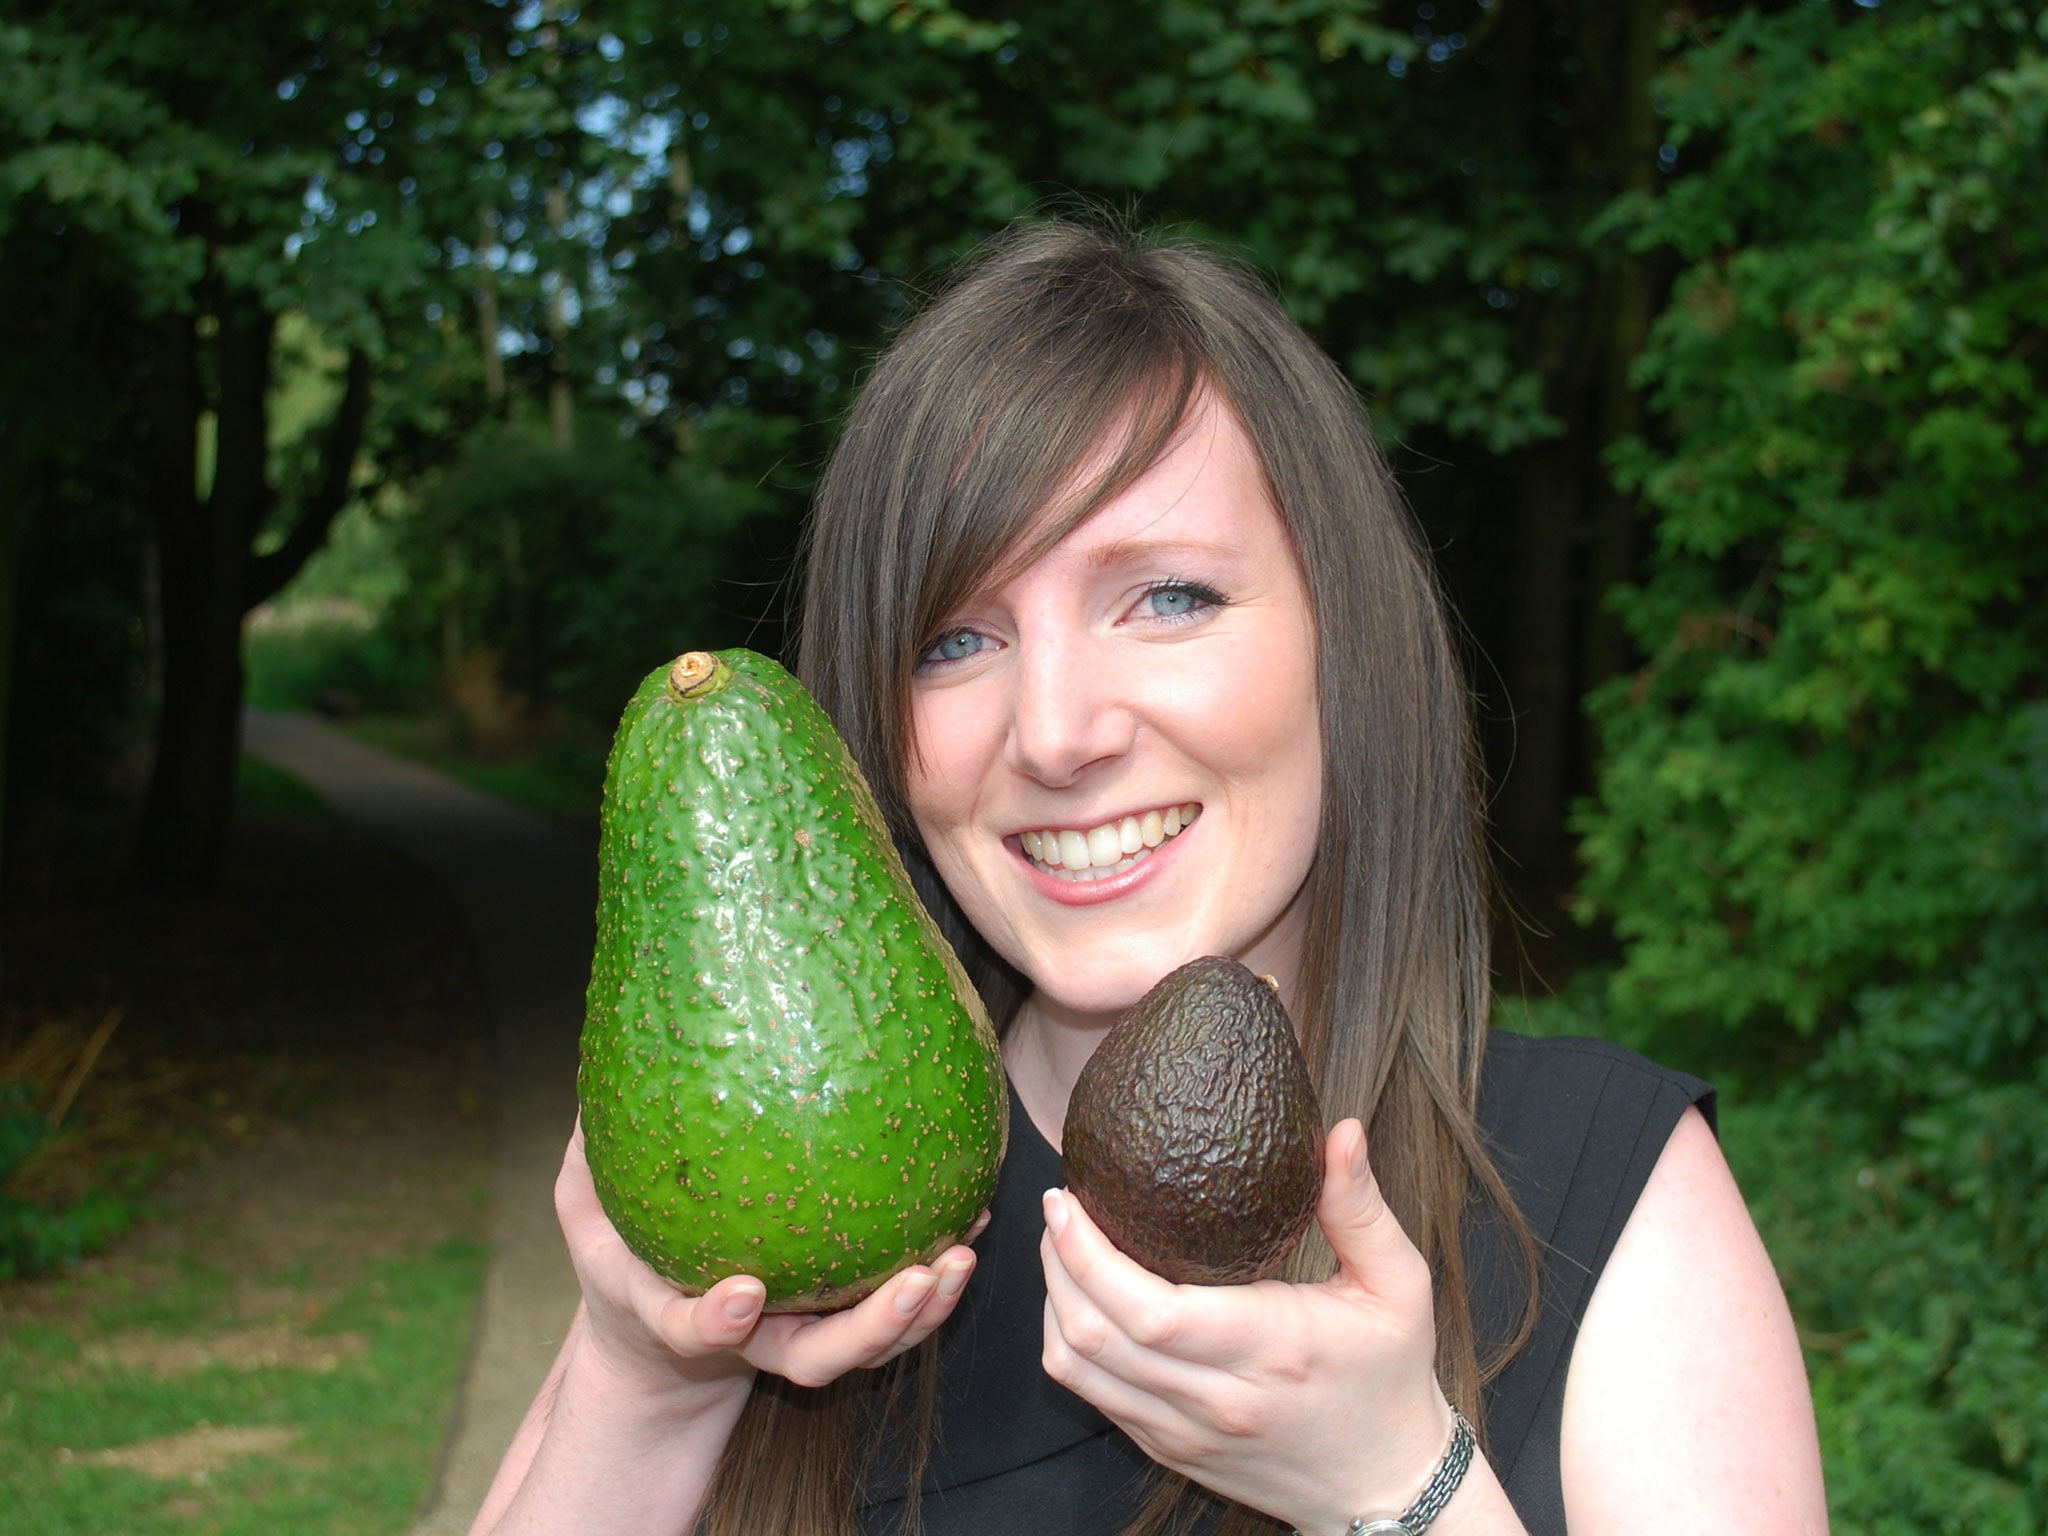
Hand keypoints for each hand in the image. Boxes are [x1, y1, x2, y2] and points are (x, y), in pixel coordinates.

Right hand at [555, 1116, 985, 1402]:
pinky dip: (936, 1276)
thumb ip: (591, 1155)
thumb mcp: (587, 1213)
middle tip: (918, 1280)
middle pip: (817, 1358)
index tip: (742, 1293)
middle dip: (874, 1329)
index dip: (716, 1322)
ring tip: (961, 1254)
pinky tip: (972, 1217)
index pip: (695, 1331)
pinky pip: (896, 1307)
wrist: (653, 1328)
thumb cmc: (623, 1256)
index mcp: (681, 1318)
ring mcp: (801, 1336)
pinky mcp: (839, 1321)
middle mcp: (754, 1338)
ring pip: (870, 1346)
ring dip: (923, 1310)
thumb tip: (595, 1068)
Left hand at [1039, 1118, 1455, 1531]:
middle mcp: (1217, 1398)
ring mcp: (1186, 1431)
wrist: (1389, 1485)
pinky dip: (1071, 1347)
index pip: (1148, 1310)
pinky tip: (1080, 1300)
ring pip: (1079, 1372)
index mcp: (1269, 1348)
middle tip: (1057, 1206)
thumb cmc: (1393, 1376)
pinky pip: (1095, 1399)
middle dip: (1056, 1263)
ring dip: (1054, 1304)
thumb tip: (1341, 1129)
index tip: (1069, 1198)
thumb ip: (1360, 1206)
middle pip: (1093, 1336)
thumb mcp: (1398, 1284)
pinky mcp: (1170, 1450)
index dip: (1088, 1253)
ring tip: (1060, 1247)